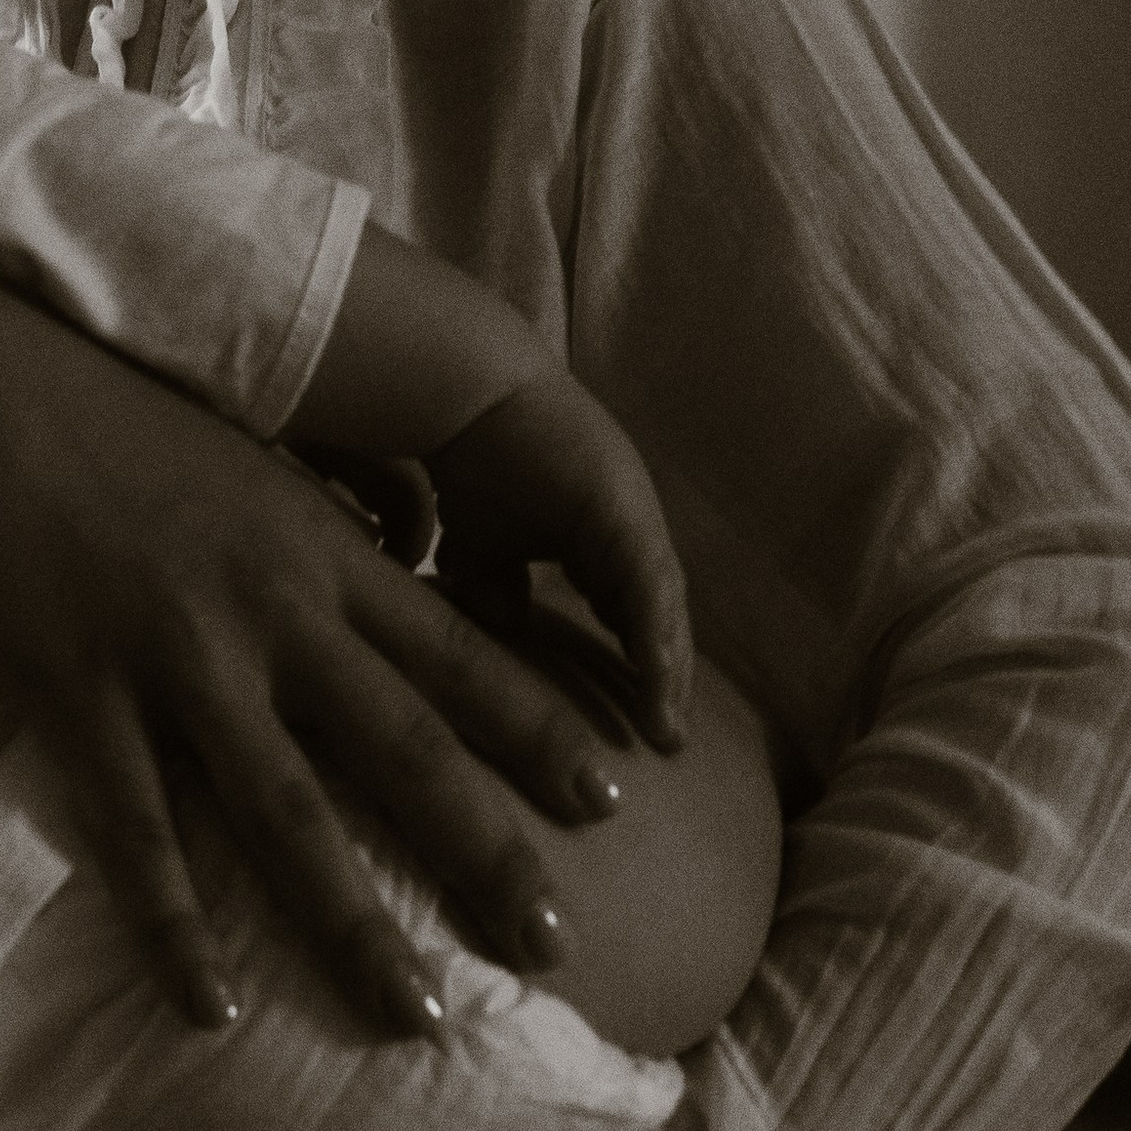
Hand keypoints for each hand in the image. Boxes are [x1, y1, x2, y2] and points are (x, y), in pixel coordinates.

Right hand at [0, 274, 627, 1034]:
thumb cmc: (108, 417)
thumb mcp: (249, 465)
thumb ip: (319, 534)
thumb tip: (391, 575)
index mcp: (319, 549)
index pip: (458, 654)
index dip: (539, 730)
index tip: (615, 799)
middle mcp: (269, 612)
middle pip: (404, 751)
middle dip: (488, 854)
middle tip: (557, 947)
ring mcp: (175, 661)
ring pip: (290, 817)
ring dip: (358, 926)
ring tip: (420, 1016)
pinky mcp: (78, 700)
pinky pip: (141, 839)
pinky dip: (179, 932)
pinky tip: (216, 1009)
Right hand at [427, 372, 694, 752]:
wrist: (464, 393)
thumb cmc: (472, 457)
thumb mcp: (480, 547)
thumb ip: (494, 592)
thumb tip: (501, 641)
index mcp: (597, 533)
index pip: (626, 608)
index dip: (633, 661)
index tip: (639, 720)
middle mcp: (625, 526)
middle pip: (654, 613)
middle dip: (662, 675)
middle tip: (666, 737)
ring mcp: (631, 516)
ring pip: (659, 605)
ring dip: (666, 667)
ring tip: (666, 726)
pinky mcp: (624, 513)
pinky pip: (647, 586)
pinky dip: (653, 636)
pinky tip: (657, 681)